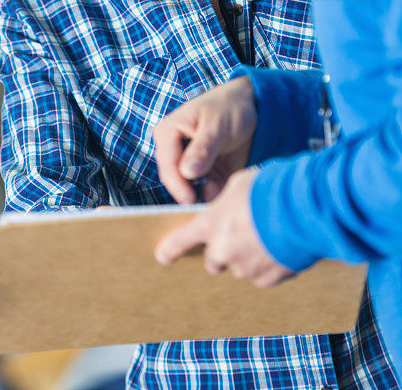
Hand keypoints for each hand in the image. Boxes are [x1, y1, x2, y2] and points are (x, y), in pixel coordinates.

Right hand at [153, 76, 256, 203]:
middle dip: (191, 194)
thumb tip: (186, 172)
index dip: (177, 184)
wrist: (250, 106)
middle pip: (176, 180)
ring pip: (191, 189)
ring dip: (205, 197)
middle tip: (209, 208)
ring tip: (222, 200)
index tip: (189, 199)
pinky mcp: (206, 174)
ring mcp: (189, 163)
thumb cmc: (228, 107)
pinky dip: (217, 195)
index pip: (167, 164)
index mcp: (168, 132)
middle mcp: (174, 150)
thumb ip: (202, 148)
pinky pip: (207, 191)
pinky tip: (228, 195)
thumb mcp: (216, 126)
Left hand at [155, 168, 293, 286]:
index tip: (162, 256)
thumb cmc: (269, 189)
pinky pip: (260, 275)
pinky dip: (266, 264)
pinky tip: (278, 246)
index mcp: (212, 225)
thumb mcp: (238, 184)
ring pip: (238, 268)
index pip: (181, 241)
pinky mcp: (266, 280)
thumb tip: (225, 208)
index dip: (170, 249)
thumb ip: (225, 201)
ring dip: (245, 257)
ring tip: (265, 236)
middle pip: (212, 261)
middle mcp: (223, 250)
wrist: (303, 210)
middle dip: (220, 252)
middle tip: (237, 237)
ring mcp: (245, 268)